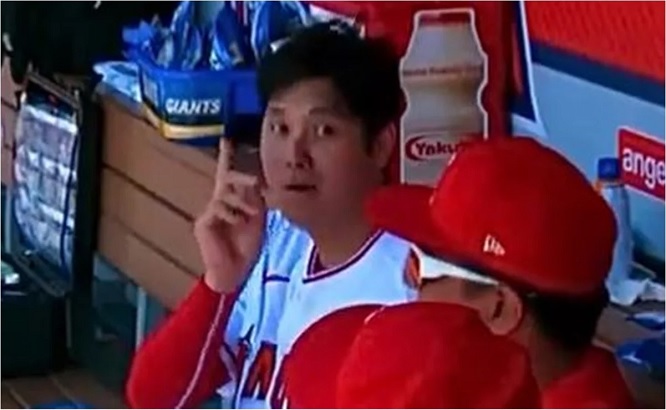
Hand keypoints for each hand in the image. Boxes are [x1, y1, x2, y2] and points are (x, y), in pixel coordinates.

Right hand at [194, 139, 266, 292]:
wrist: (235, 271)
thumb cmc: (248, 246)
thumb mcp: (259, 217)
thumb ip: (258, 199)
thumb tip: (260, 182)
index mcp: (234, 198)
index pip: (230, 171)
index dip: (228, 153)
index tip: (226, 135)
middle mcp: (220, 200)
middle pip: (226, 176)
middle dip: (240, 176)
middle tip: (255, 182)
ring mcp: (211, 211)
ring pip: (225, 192)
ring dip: (242, 201)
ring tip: (253, 215)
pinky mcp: (203, 222)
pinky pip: (218, 208)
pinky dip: (233, 214)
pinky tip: (239, 224)